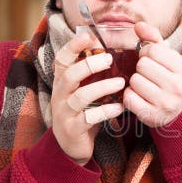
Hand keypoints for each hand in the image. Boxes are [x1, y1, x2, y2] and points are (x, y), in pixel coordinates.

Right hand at [51, 31, 125, 164]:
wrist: (71, 146)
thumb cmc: (81, 112)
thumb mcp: (82, 91)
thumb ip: (90, 74)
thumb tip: (108, 50)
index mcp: (62, 83)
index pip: (61, 60)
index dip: (72, 47)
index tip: (87, 36)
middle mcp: (60, 95)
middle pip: (69, 75)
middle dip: (89, 65)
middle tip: (110, 59)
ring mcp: (64, 113)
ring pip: (81, 96)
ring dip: (102, 87)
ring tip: (121, 83)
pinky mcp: (73, 129)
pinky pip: (89, 118)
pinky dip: (106, 111)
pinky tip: (120, 107)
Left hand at [123, 22, 181, 127]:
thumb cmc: (173, 79)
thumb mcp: (170, 58)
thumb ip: (153, 39)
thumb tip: (138, 25)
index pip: (152, 50)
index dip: (147, 53)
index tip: (152, 60)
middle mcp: (177, 86)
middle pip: (142, 65)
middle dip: (141, 68)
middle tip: (148, 74)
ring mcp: (165, 103)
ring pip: (134, 80)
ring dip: (135, 82)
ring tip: (145, 86)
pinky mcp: (152, 116)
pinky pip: (129, 98)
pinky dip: (130, 95)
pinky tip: (139, 96)